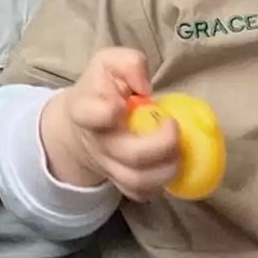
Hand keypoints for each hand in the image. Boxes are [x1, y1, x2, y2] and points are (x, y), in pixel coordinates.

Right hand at [39, 48, 179, 199]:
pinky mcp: (119, 182)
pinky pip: (142, 194)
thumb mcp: (108, 64)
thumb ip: (128, 63)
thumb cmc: (100, 89)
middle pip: (129, 154)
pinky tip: (167, 164)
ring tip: (177, 149)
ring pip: (138, 180)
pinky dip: (160, 184)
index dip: (107, 112)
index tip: (124, 103)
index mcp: (86, 109)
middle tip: (173, 127)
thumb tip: (145, 87)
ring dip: (167, 168)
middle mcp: (96, 142)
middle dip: (161, 144)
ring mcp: (107, 166)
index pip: (89, 114)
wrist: (79, 126)